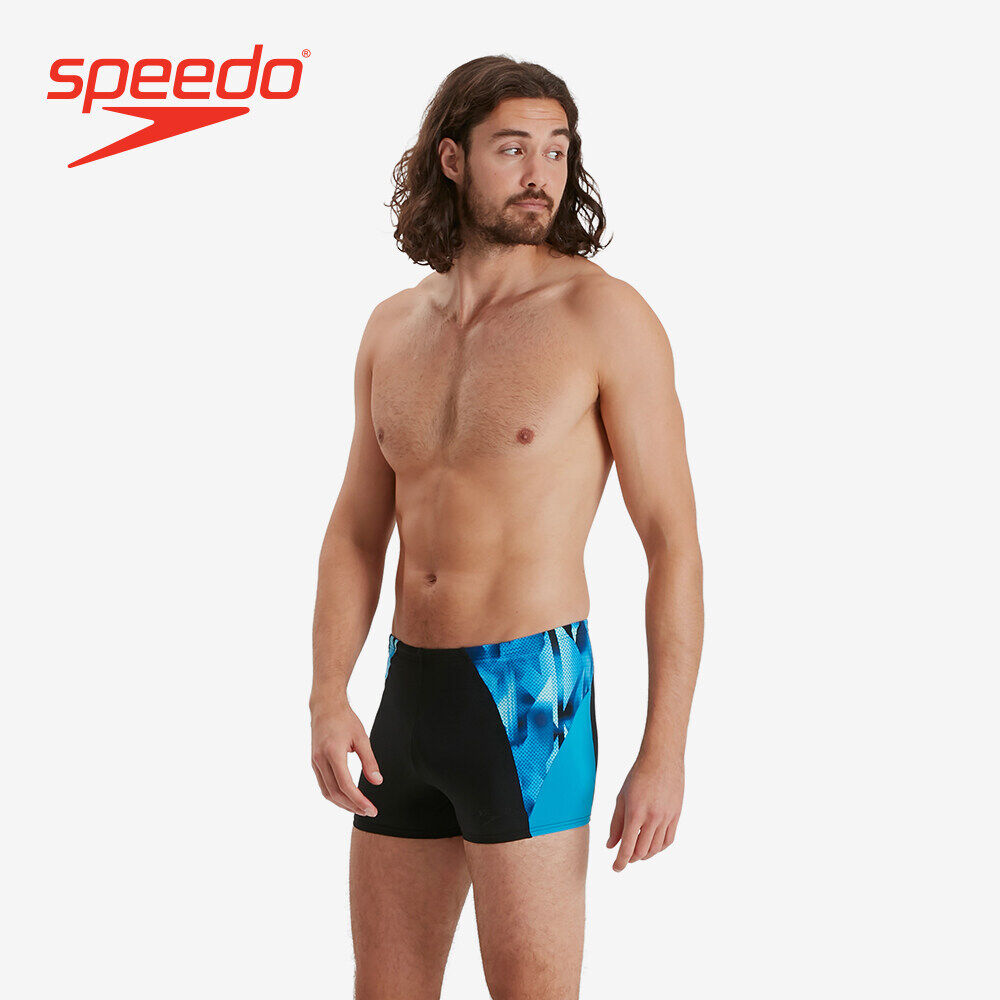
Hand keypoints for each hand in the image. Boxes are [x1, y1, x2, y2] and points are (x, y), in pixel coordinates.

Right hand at [310, 699, 382, 815]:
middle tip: (369, 812)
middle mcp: (320, 760)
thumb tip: (377, 782)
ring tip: (359, 808)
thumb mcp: (362, 738)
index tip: (372, 809)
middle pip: (335, 793)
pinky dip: (335, 795)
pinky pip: (323, 785)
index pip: (345, 785)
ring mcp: (315, 762)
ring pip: (327, 792)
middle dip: (352, 806)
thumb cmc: (345, 719)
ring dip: (343, 804)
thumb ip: (369, 761)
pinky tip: (347, 798)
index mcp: (333, 753)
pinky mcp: (314, 763)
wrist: (325, 706)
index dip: (358, 800)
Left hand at [606, 754, 683, 871]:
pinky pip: (669, 840)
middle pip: (642, 851)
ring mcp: (666, 818)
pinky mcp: (676, 816)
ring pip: (656, 848)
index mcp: (635, 813)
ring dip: (645, 855)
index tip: (616, 868)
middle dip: (631, 858)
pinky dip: (659, 848)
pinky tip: (652, 846)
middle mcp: (652, 818)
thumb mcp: (621, 798)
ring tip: (637, 852)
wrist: (662, 760)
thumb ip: (615, 823)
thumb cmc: (638, 776)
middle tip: (625, 857)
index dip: (621, 861)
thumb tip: (610, 846)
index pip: (627, 846)